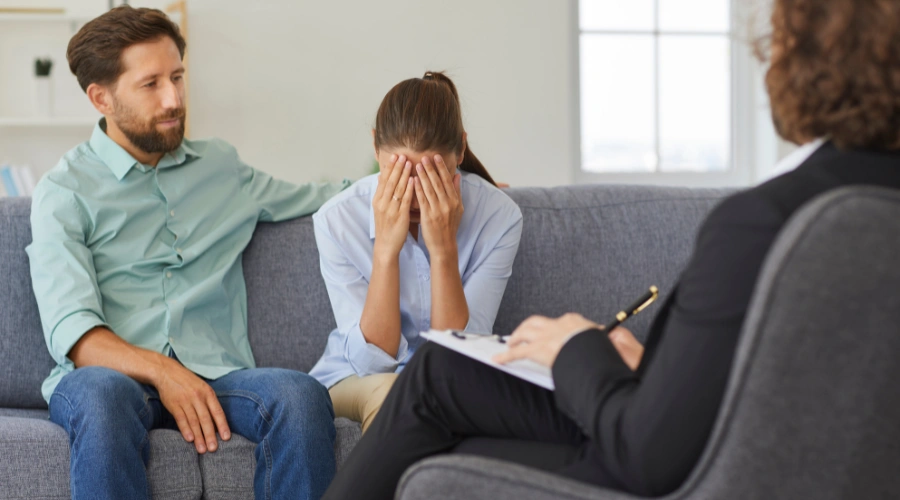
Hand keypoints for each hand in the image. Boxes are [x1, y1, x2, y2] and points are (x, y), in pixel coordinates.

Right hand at [155, 359, 230, 453]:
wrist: (167, 372)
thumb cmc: (188, 382)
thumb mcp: (202, 387)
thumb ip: (209, 402)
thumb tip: (217, 421)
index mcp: (208, 393)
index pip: (217, 411)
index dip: (222, 425)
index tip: (226, 438)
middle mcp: (198, 397)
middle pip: (206, 419)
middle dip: (210, 435)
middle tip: (213, 449)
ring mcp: (186, 401)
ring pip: (194, 421)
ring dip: (198, 437)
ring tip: (202, 450)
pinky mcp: (174, 404)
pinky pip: (181, 419)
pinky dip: (185, 429)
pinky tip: (189, 439)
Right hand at [373, 154, 414, 257]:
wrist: (386, 245)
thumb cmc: (386, 226)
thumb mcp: (381, 208)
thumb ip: (383, 193)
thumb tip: (381, 177)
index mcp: (377, 200)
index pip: (383, 180)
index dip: (389, 167)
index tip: (395, 156)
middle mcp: (382, 203)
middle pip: (389, 182)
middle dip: (396, 167)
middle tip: (402, 155)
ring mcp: (390, 209)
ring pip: (397, 189)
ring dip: (403, 175)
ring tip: (409, 162)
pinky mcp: (399, 216)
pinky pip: (404, 200)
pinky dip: (409, 189)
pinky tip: (413, 180)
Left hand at [414, 155, 462, 258]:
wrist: (444, 245)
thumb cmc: (450, 226)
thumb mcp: (458, 209)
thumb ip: (457, 191)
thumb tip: (457, 175)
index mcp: (455, 201)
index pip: (448, 181)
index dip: (442, 168)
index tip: (436, 156)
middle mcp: (448, 204)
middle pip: (439, 183)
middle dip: (431, 169)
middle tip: (425, 157)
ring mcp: (438, 210)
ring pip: (430, 189)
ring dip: (423, 176)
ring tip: (417, 164)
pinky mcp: (428, 216)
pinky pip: (422, 200)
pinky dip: (418, 189)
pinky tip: (413, 180)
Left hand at [493, 313, 643, 369]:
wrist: (592, 349)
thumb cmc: (599, 348)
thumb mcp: (605, 341)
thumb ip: (603, 338)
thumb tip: (615, 337)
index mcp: (574, 321)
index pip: (561, 321)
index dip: (554, 329)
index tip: (554, 335)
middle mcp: (557, 324)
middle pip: (537, 322)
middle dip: (528, 328)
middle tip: (522, 335)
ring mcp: (546, 335)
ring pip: (525, 331)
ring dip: (516, 338)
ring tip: (510, 344)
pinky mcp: (538, 349)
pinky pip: (518, 352)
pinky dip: (506, 356)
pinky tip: (498, 359)